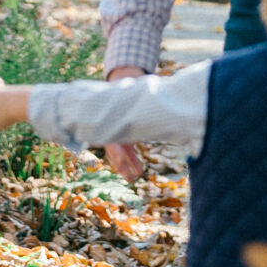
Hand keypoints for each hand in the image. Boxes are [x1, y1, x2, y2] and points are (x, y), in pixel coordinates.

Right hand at [103, 65, 147, 181]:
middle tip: (131, 177)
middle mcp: (112, 131)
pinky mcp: (124, 138)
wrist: (119, 88)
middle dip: (122, 166)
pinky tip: (139, 170)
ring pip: (121, 155)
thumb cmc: (125, 92)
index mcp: (111, 124)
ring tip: (135, 177)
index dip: (118, 154)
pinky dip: (133, 161)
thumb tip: (155, 101)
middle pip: (115, 153)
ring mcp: (117, 135)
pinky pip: (127, 152)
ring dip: (128, 166)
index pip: (113, 142)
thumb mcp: (130, 98)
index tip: (123, 162)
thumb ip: (138, 104)